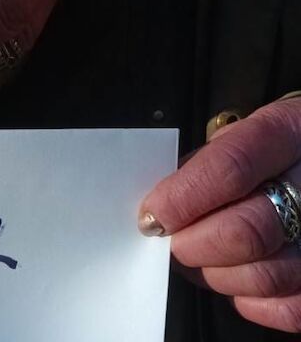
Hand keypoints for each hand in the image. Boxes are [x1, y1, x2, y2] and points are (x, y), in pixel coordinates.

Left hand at [138, 98, 300, 332]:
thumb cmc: (269, 147)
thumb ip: (205, 162)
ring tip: (198, 259)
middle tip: (171, 242)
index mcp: (287, 131)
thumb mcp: (240, 131)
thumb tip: (163, 204)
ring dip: (215, 274)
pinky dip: (251, 301)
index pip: (230, 169)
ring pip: (265, 275)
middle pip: (247, 231)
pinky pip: (288, 307)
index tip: (151, 216)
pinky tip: (236, 280)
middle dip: (193, 244)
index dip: (183, 198)